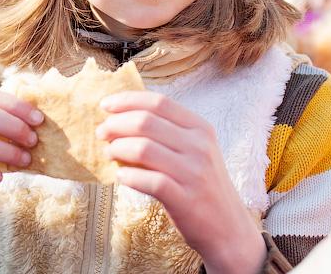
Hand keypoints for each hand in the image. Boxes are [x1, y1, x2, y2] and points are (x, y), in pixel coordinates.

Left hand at [97, 92, 265, 273]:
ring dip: (118, 149)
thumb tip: (124, 118)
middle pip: (147, 122)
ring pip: (144, 148)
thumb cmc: (203, 187)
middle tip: (101, 132)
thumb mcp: (196, 152)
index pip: (159, 103)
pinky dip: (129, 176)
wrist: (228, 229)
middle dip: (116, 124)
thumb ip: (169, 133)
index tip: (105, 105)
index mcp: (201, 128)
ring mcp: (194, 173)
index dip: (128, 100)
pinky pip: (148, 181)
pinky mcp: (185, 199)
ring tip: (110, 154)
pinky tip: (121, 177)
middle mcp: (200, 146)